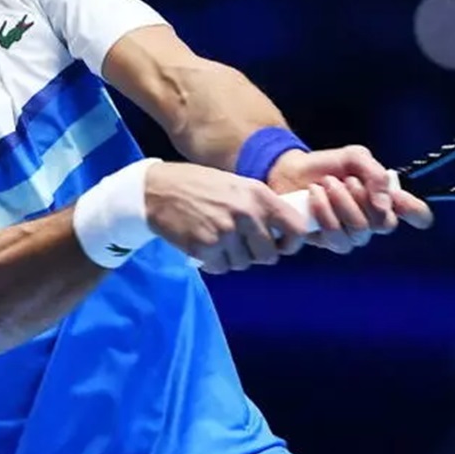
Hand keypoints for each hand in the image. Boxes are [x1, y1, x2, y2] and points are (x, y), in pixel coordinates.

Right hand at [144, 162, 311, 273]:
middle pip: (269, 255)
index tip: (281, 246)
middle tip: (241, 245)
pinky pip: (222, 268)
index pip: (296, 229)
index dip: (291, 243)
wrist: (159, 189)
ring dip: (233, 258)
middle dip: (257, 254)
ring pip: (244, 264)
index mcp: (258, 195)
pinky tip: (204, 246)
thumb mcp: (237, 185)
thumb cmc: (199, 186)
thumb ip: (260, 206)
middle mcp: (246, 214)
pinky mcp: (205, 248)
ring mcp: (225, 232)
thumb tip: (281, 232)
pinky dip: (214, 263)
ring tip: (218, 240)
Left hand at [268, 146, 433, 253]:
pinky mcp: (329, 241)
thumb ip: (376, 175)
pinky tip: (314, 197)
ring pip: (359, 233)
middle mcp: (373, 220)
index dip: (418, 213)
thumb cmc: (328, 165)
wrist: (291, 171)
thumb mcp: (354, 157)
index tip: (408, 207)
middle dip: (362, 198)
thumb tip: (386, 205)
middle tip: (345, 180)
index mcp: (385, 199)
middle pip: (384, 224)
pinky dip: (324, 213)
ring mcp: (352, 234)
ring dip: (341, 204)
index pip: (416, 214)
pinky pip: (335, 238)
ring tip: (326, 185)